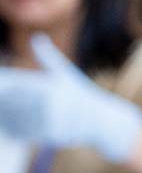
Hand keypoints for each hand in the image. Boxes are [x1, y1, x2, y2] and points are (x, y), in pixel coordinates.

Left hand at [0, 34, 141, 161]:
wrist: (101, 120)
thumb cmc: (80, 93)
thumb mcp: (66, 73)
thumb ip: (47, 56)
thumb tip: (37, 36)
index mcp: (52, 86)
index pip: (17, 86)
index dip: (4, 86)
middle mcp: (51, 104)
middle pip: (13, 103)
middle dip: (2, 102)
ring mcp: (51, 121)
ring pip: (16, 119)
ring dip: (5, 117)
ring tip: (1, 114)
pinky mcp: (50, 135)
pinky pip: (24, 133)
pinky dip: (12, 130)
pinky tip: (7, 126)